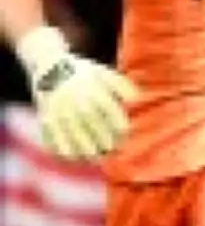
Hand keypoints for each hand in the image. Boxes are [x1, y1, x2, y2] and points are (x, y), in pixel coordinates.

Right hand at [17, 26, 136, 160]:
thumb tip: (137, 100)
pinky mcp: (46, 121)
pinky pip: (55, 142)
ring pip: (74, 139)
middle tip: (113, 149)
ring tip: (97, 158)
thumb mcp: (105, 73)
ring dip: (87, 152)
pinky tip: (76, 157)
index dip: (119, 125)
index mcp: (92, 90)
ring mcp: (59, 113)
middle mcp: (76, 103)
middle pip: (93, 128)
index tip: (125, 133)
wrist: (49, 66)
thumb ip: (123, 86)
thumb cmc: (85, 73)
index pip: (110, 112)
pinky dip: (66, 153)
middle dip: (105, 142)